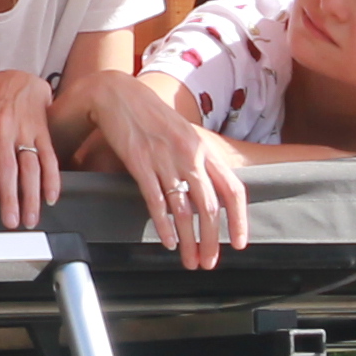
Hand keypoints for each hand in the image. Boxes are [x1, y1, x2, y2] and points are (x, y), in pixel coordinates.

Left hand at [0, 69, 64, 227]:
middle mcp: (3, 130)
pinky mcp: (43, 132)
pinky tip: (50, 197)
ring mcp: (25, 131)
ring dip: (32, 196)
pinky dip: (52, 180)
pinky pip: (49, 158)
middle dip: (11, 197)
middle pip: (8, 168)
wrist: (17, 79)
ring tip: (30, 217)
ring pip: (30, 167)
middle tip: (11, 220)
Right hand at [91, 74, 254, 270]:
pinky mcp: (139, 162)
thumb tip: (210, 194)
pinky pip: (156, 200)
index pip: (233, 189)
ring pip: (184, 209)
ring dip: (189, 241)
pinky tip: (169, 241)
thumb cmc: (151, 117)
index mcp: (204, 148)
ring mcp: (165, 158)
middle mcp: (190, 154)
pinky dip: (165, 225)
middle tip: (209, 262)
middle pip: (210, 206)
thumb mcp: (184, 135)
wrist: (117, 94)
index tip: (238, 244)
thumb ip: (199, 161)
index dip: (239, 220)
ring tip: (189, 260)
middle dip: (211, 240)